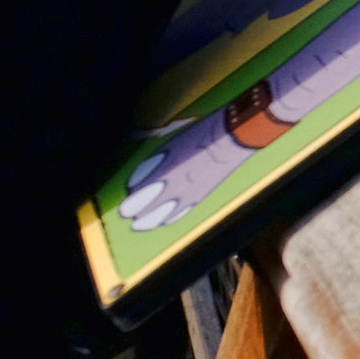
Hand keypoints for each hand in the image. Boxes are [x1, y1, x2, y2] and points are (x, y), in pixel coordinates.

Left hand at [116, 112, 248, 232]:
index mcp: (164, 169)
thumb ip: (156, 160)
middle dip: (136, 211)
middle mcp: (174, 185)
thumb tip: (144, 172)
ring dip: (149, 220)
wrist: (233, 137)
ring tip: (140, 224)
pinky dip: (170, 217)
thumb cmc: (203, 134)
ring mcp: (188, 193)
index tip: (126, 197)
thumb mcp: (173, 143)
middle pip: (147, 206)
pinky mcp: (200, 196)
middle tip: (127, 215)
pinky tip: (165, 220)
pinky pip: (180, 212)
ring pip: (162, 214)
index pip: (139, 190)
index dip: (131, 196)